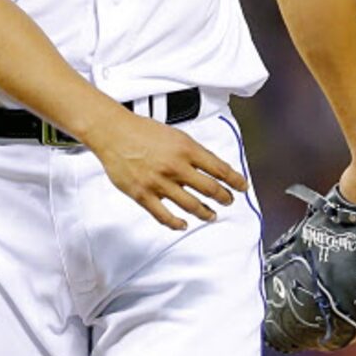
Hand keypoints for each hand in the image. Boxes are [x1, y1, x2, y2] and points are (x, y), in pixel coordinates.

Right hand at [87, 112, 246, 229]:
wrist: (113, 133)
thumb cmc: (141, 131)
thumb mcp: (175, 135)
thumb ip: (192, 152)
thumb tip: (210, 168)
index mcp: (186, 149)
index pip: (220, 169)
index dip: (235, 180)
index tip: (242, 187)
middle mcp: (176, 167)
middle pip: (210, 189)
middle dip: (224, 198)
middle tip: (228, 201)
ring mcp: (159, 183)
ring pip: (191, 205)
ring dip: (205, 213)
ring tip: (211, 215)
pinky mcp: (143, 195)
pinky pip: (164, 216)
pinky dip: (177, 223)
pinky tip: (183, 224)